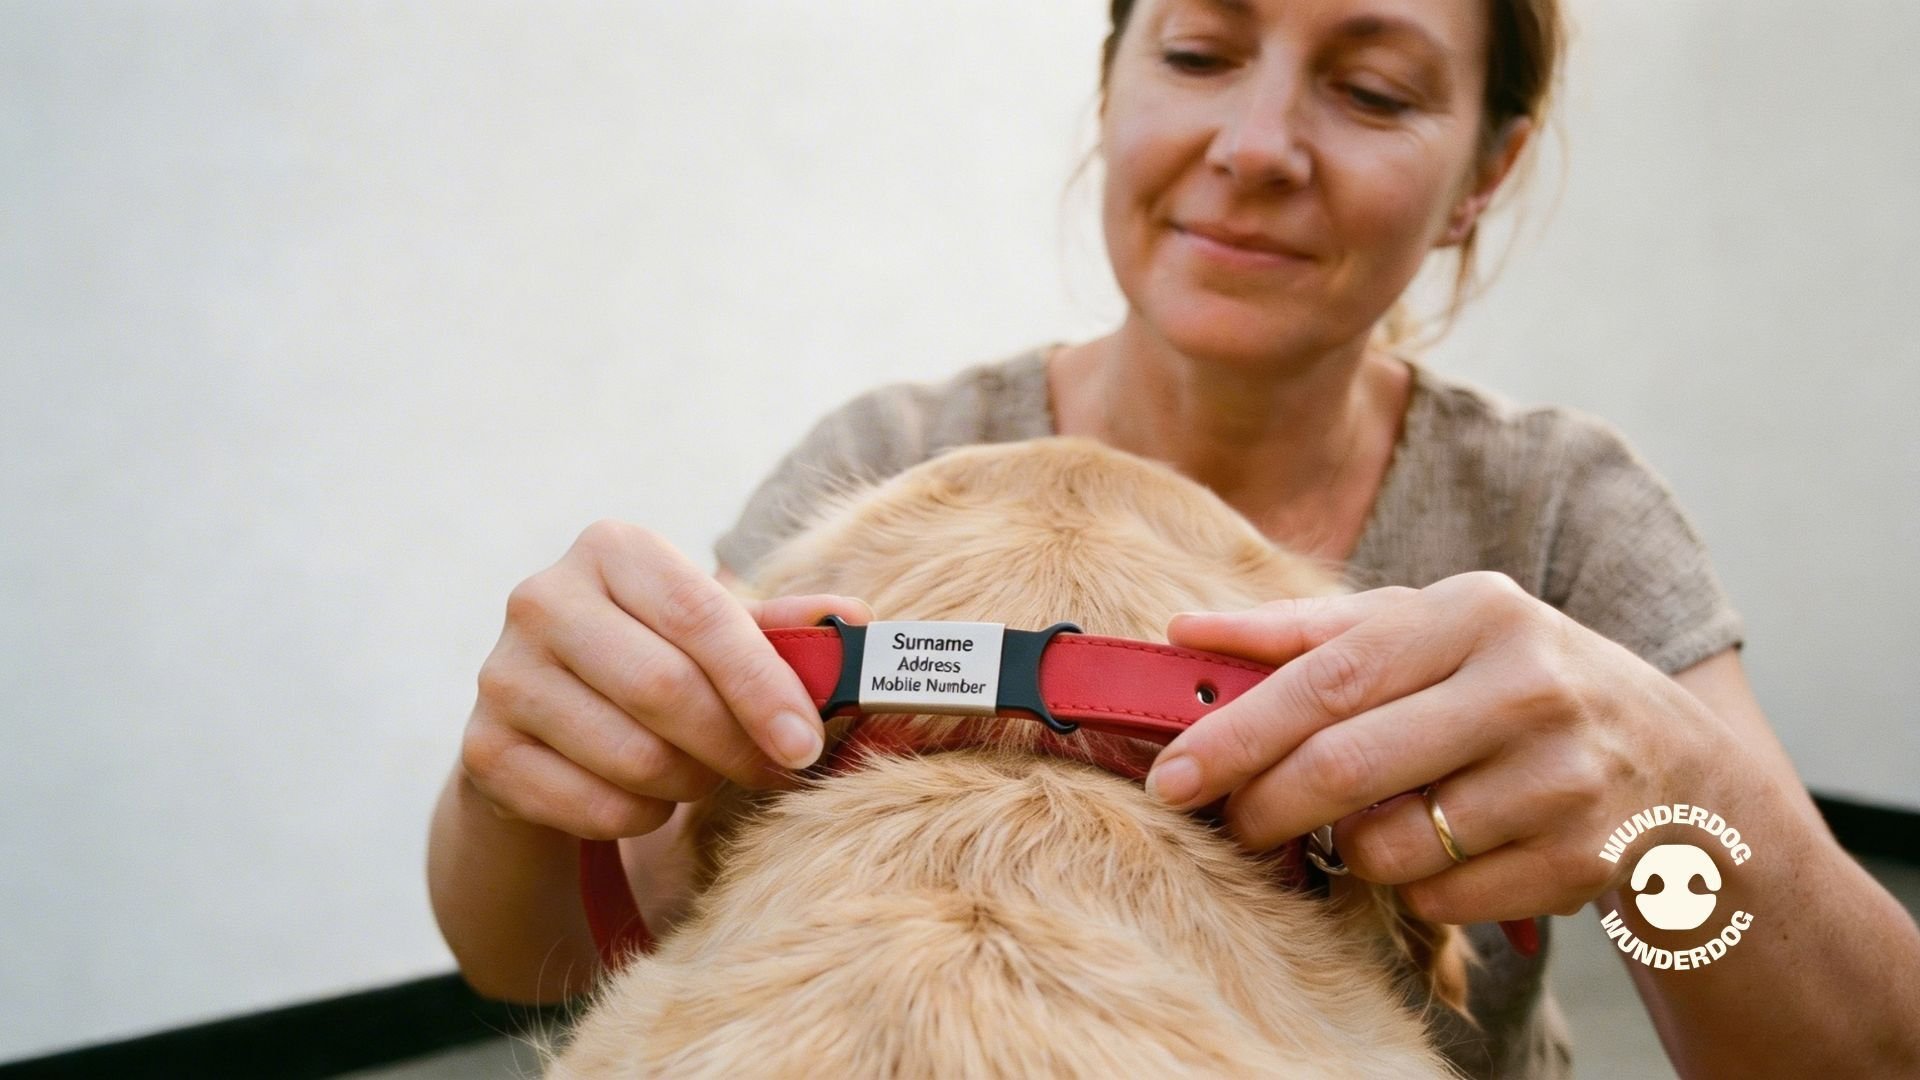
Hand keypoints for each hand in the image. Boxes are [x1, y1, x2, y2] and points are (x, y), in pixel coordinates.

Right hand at [460, 520, 871, 839]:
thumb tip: (858, 623)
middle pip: (666, 691)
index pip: (702, 615)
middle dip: (736, 745)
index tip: (807, 743)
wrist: (548, 719)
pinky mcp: (484, 750)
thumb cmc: (656, 658)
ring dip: (692, 782)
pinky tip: (648, 793)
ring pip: (633, 758)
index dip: (763, 686)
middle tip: (775, 771)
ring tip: (704, 771)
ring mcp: (502, 675)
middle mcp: (542, 598)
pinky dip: (641, 815)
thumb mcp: (719, 632)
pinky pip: (594, 807)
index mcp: (611, 549)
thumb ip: (787, 629)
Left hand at [1145, 571, 1728, 923]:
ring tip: (1390, 818)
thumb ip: (1307, 631)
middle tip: (1233, 823)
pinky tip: (1454, 850)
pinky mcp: (1584, 861)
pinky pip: (1442, 900)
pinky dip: (1421, 889)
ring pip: (1390, 847)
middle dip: (1266, 807)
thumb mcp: (1429, 630)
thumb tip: (1183, 632)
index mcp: (1477, 612)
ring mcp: (1564, 778)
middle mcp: (1528, 686)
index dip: (1237, 734)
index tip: (1170, 776)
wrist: (1677, 766)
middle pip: (1347, 767)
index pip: (1328, 678)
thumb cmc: (1513, 683)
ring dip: (1356, 850)